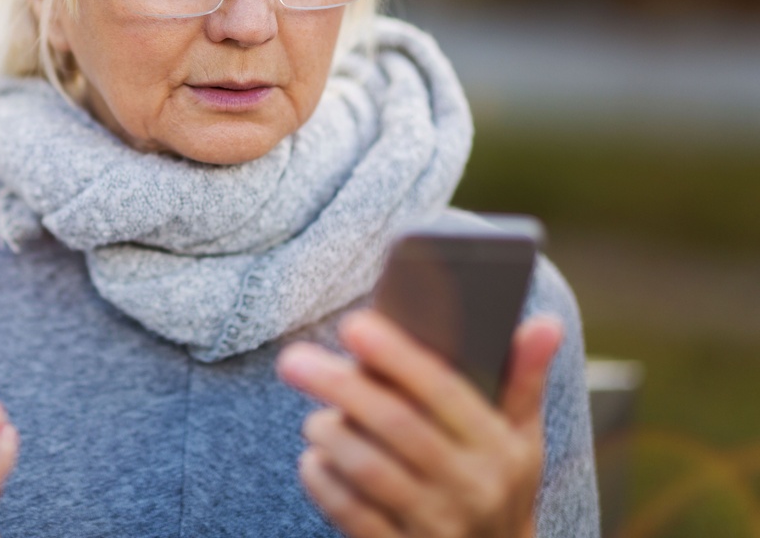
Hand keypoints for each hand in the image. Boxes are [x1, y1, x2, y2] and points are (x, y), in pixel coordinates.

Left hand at [276, 311, 562, 537]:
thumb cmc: (499, 483)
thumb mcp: (521, 437)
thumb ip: (522, 378)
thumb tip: (545, 321)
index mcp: (501, 448)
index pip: (444, 390)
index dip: (397, 355)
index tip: (353, 323)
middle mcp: (472, 487)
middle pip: (396, 425)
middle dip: (341, 387)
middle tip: (293, 359)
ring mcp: (436, 525)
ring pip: (368, 469)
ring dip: (330, 434)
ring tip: (314, 418)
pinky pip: (350, 513)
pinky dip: (323, 481)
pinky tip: (314, 460)